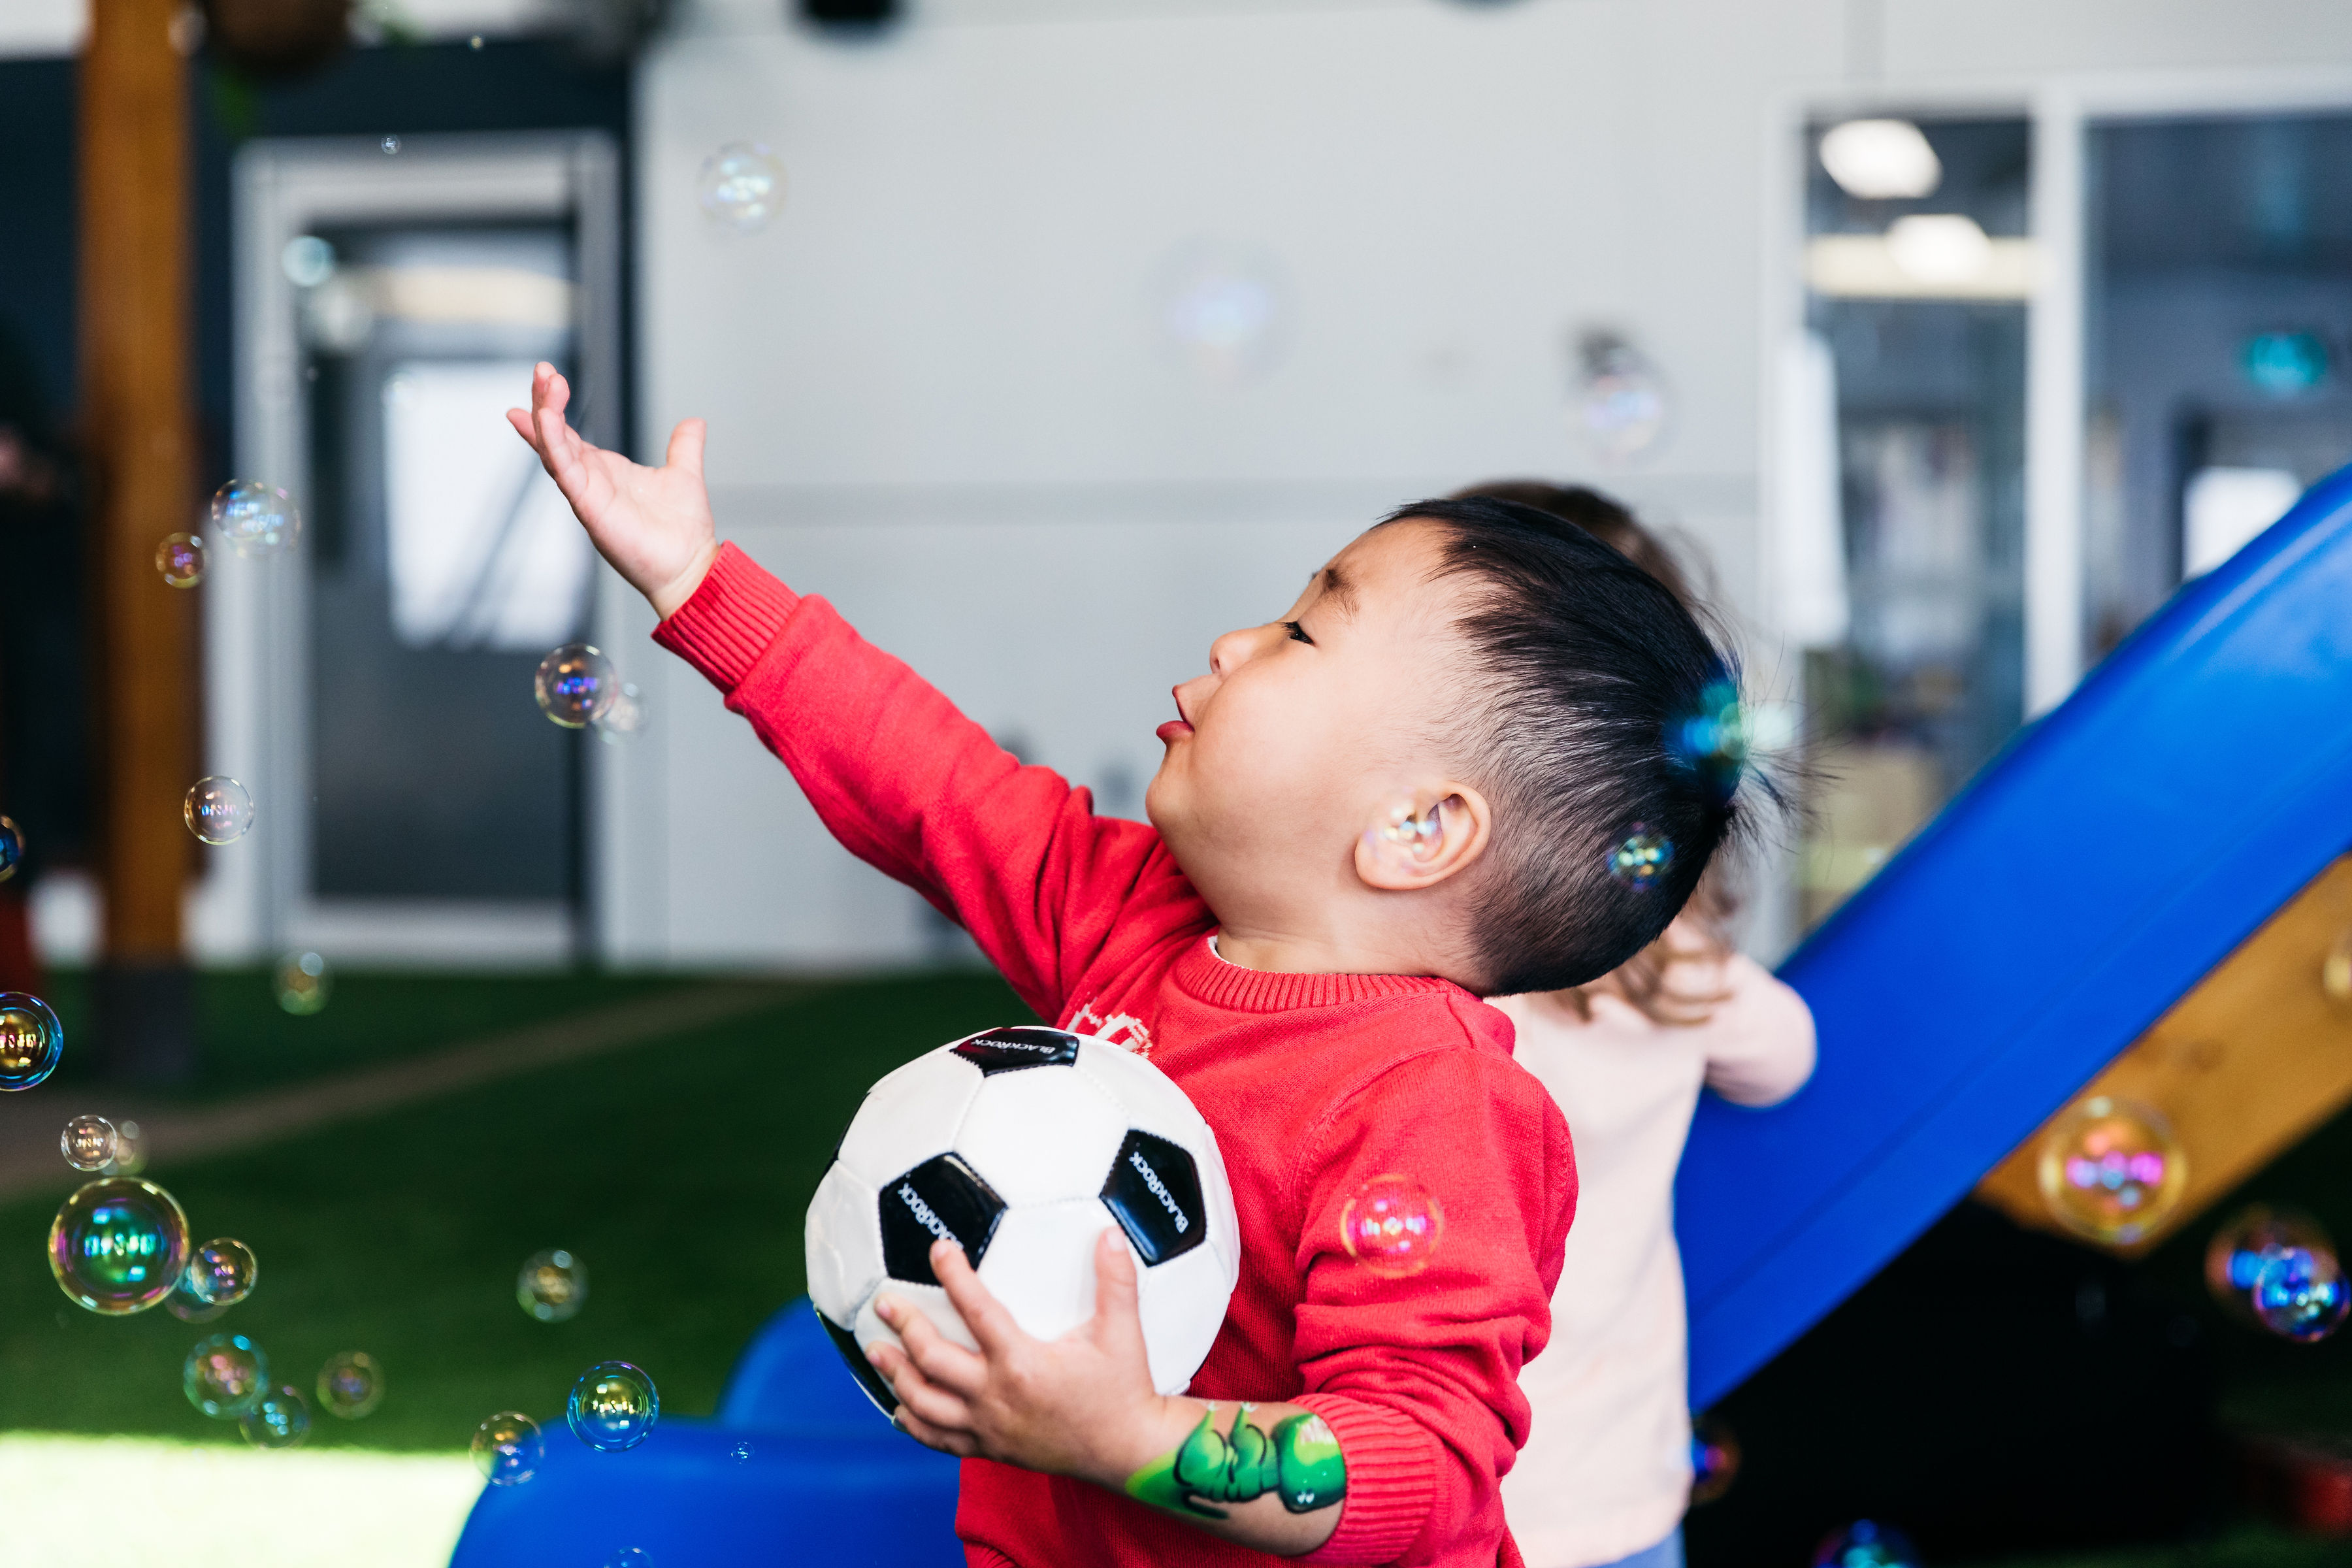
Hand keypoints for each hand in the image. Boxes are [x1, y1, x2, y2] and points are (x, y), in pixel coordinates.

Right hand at [506, 362, 719, 618]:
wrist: (691, 566)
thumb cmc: (683, 531)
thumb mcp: (684, 474)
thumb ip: (684, 446)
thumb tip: (694, 422)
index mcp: (604, 472)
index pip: (568, 435)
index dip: (554, 408)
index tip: (545, 379)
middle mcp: (589, 482)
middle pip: (554, 436)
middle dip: (544, 402)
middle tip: (543, 369)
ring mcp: (586, 495)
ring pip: (554, 450)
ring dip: (545, 416)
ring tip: (545, 384)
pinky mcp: (589, 508)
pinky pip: (565, 472)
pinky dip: (553, 444)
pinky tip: (545, 419)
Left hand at [868, 1229, 1163, 1486]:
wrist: (1126, 1451)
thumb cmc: (1123, 1390)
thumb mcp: (1123, 1332)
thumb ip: (1116, 1281)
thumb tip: (1109, 1234)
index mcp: (1022, 1364)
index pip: (976, 1311)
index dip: (953, 1276)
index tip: (938, 1249)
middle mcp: (996, 1397)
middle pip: (933, 1359)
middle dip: (904, 1327)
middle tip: (884, 1303)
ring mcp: (988, 1427)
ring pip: (925, 1403)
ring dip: (896, 1375)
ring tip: (876, 1351)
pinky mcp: (991, 1448)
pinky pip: (940, 1440)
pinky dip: (914, 1424)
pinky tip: (898, 1408)